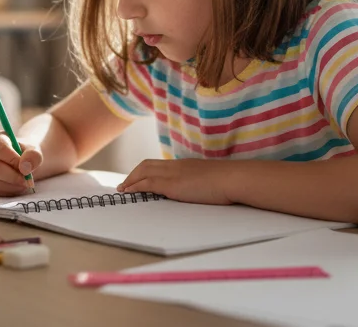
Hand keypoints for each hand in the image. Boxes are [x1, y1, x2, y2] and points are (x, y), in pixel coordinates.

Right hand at [0, 131, 41, 196]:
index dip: (13, 160)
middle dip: (13, 177)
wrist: (23, 163)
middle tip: (28, 181)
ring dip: (13, 186)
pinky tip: (16, 185)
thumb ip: (33, 156)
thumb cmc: (27, 155)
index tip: (26, 169)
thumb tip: (25, 168)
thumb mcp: (35, 152)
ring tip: (24, 182)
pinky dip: (8, 191)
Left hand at [117, 159, 232, 204]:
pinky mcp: (172, 184)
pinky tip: (129, 192)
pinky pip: (147, 183)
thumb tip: (201, 191)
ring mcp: (173, 173)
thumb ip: (201, 183)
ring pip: (143, 172)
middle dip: (133, 174)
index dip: (145, 170)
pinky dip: (135, 186)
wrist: (233, 179)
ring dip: (130, 180)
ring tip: (123, 189)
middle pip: (147, 165)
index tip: (138, 177)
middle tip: (125, 184)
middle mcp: (176, 166)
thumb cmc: (229, 183)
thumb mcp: (211, 180)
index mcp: (185, 165)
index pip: (159, 164)